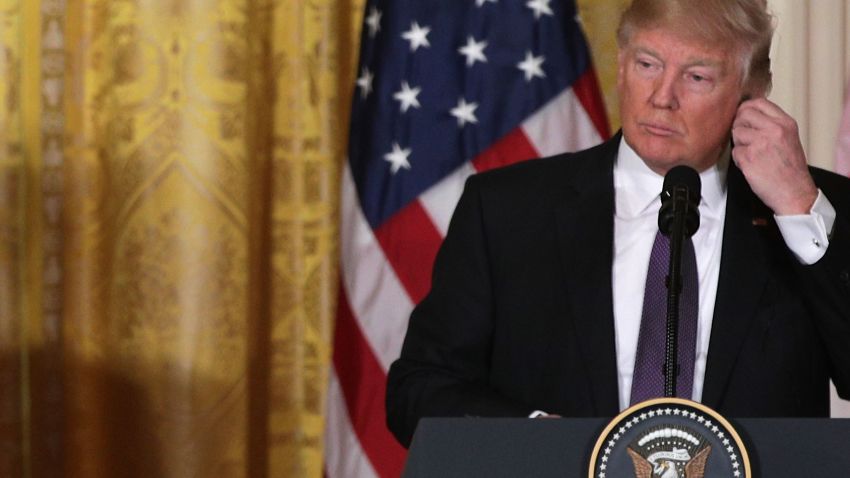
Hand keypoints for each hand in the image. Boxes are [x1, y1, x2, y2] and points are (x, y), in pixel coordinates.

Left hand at [731, 98, 817, 214]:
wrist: (795, 192)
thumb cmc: (791, 169)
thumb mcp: (789, 138)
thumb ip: (772, 124)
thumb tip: (749, 114)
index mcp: (785, 123)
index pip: (758, 103)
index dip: (746, 108)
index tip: (743, 116)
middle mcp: (773, 130)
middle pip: (743, 115)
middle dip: (739, 126)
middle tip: (745, 138)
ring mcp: (760, 143)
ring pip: (736, 133)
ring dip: (739, 144)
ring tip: (752, 154)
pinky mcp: (749, 158)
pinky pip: (734, 152)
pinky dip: (739, 159)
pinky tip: (751, 165)